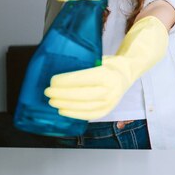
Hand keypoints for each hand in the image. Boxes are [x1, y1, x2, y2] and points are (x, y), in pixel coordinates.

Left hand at [45, 16, 168, 119]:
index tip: (52, 80)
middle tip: (48, 92)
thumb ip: (83, 66)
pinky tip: (63, 110)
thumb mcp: (98, 59)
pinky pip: (89, 115)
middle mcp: (111, 89)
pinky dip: (74, 114)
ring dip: (65, 105)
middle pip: (82, 94)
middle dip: (62, 94)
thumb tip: (58, 69)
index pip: (83, 79)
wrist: (126, 74)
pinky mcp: (108, 110)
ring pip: (84, 106)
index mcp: (107, 74)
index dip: (65, 81)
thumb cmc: (108, 65)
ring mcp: (111, 102)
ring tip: (52, 102)